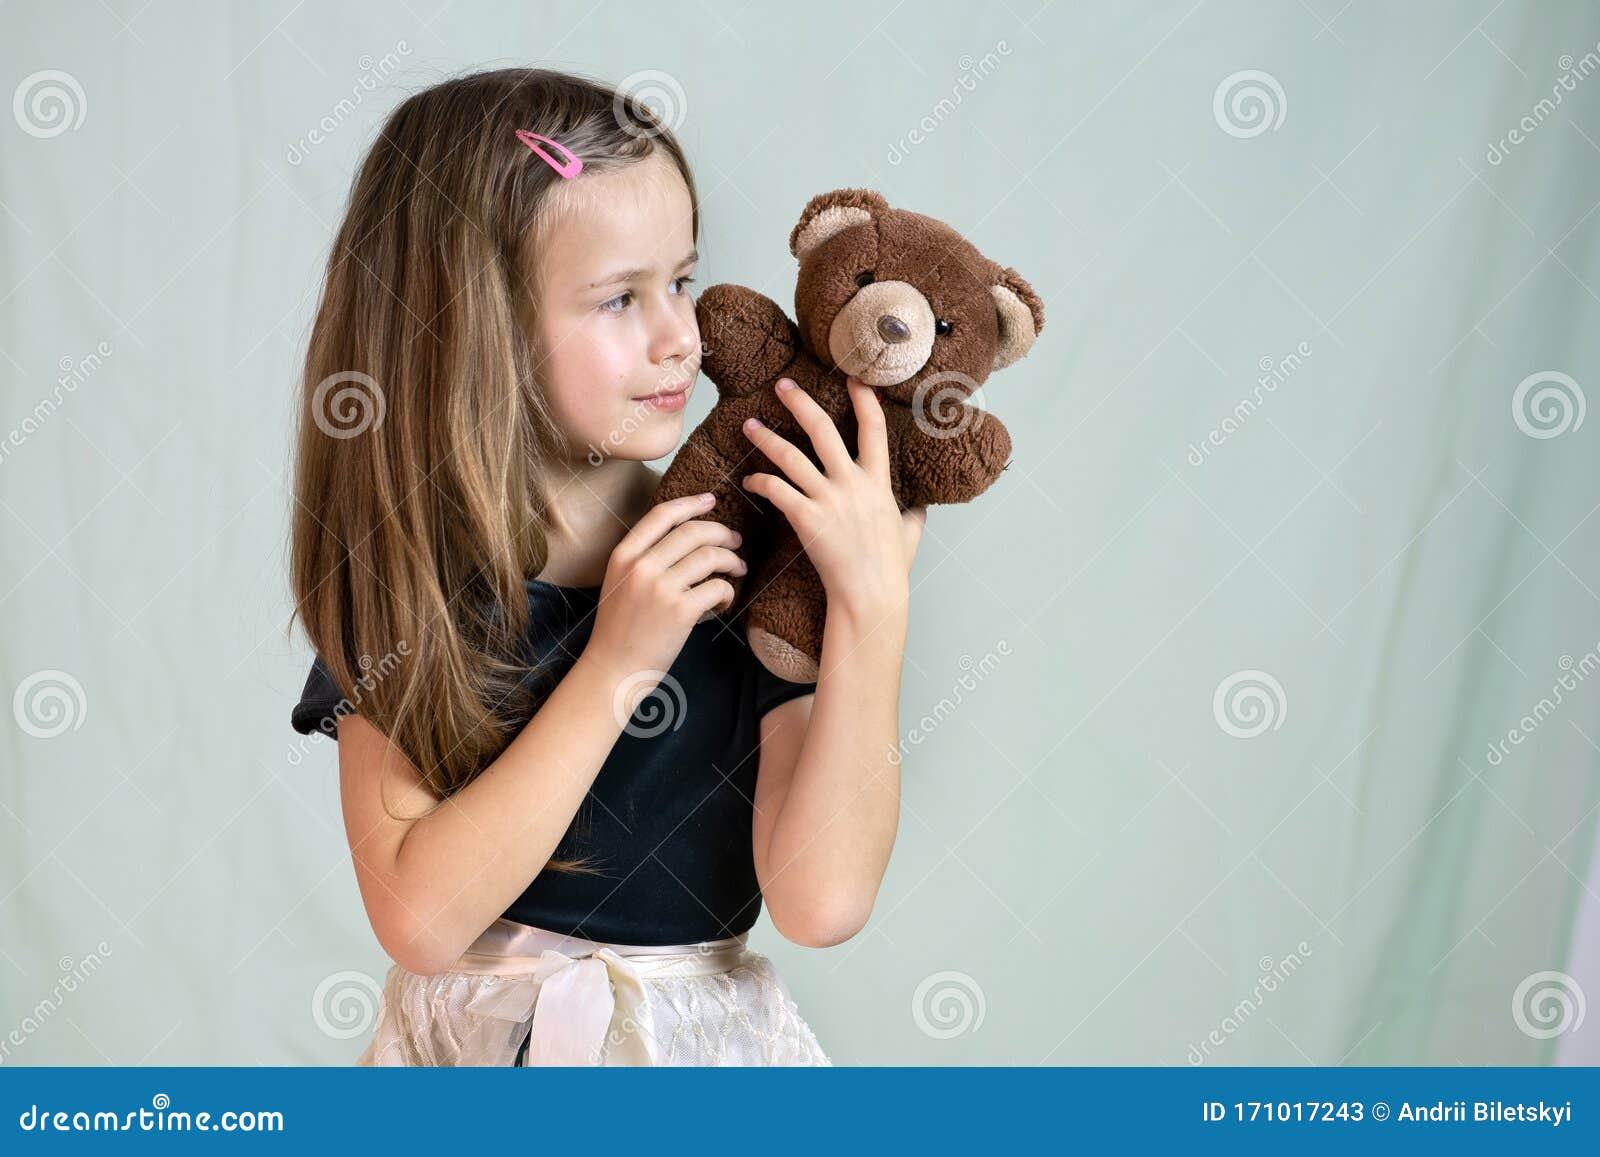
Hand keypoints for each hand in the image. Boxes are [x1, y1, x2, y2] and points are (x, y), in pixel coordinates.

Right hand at [583, 492, 747, 680]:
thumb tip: (683, 538)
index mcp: (623, 556)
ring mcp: (660, 588)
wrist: (613, 670)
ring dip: (732, 561)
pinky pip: (718, 588)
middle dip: (722, 533)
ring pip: (710, 557)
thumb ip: (642, 560)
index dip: (690, 504)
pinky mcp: (680, 611)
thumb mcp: (619, 584)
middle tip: (735, 541)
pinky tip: (725, 600)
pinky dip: (729, 592)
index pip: (661, 515)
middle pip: (693, 532)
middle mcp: (641, 567)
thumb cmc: (619, 630)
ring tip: (738, 570)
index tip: (710, 500)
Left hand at [740, 376, 924, 613]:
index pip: (873, 428)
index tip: (851, 378)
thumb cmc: (891, 568)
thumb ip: (913, 515)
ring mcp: (829, 500)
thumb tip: (921, 508)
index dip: (862, 399)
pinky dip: (761, 481)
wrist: (871, 595)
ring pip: (791, 456)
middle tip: (781, 385)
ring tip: (749, 425)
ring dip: (766, 438)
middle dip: (800, 403)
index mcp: (878, 482)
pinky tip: (750, 479)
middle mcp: (853, 483)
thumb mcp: (910, 534)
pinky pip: (777, 490)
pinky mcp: (807, 519)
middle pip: (823, 429)